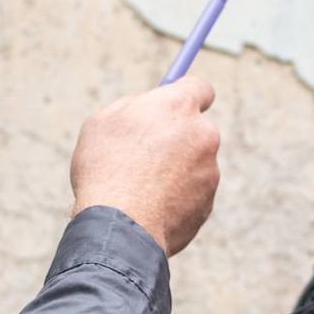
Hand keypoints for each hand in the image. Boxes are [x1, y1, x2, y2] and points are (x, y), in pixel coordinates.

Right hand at [70, 76, 220, 254]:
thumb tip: (146, 107)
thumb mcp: (103, 123)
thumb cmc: (104, 169)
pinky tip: (149, 208)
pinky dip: (175, 198)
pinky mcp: (208, 202)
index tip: (176, 105)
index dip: (187, 95)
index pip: (200, 88)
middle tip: (147, 154)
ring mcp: (210, 170)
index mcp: (177, 106)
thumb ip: (133, 107)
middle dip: (177, 138)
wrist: (119, 225)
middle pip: (197, 129)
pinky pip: (191, 194)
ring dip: (174, 171)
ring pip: (193, 164)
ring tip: (140, 187)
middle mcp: (202, 133)